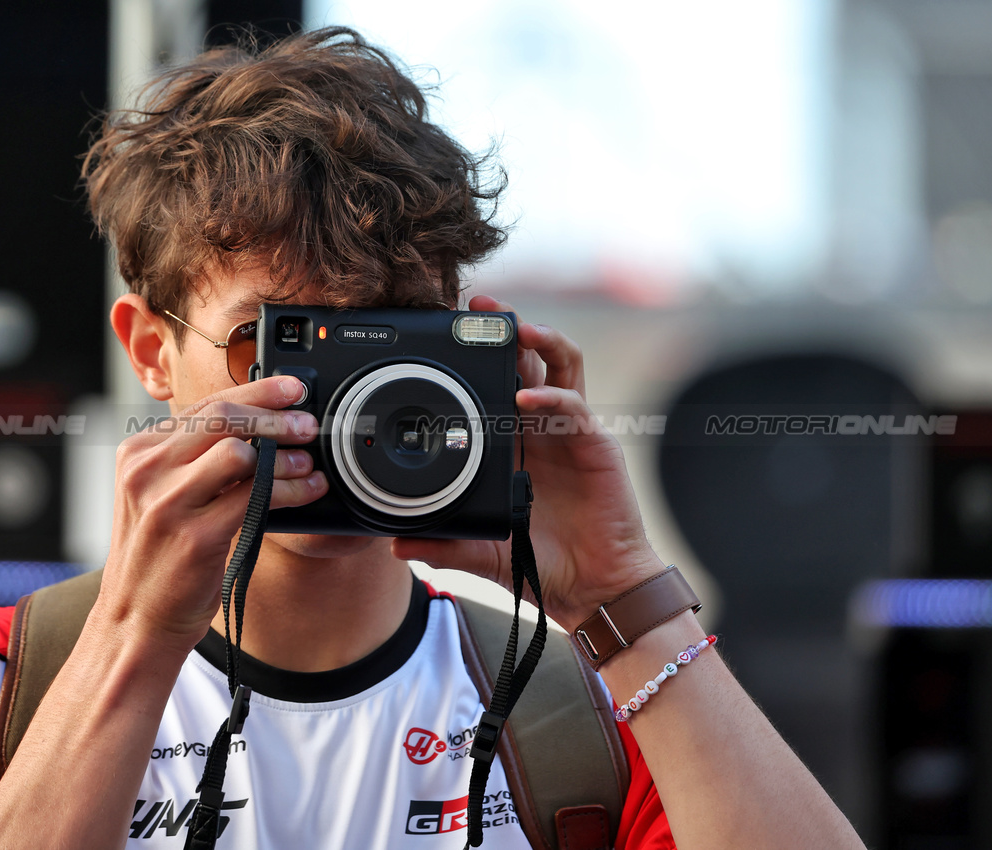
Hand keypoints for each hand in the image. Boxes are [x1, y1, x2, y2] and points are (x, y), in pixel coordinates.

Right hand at [94, 376, 327, 651]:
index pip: (204, 406)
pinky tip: (308, 491)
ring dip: (283, 457)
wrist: (136, 619)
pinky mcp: (194, 536)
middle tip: (308, 426)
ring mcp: (167, 503)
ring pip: (239, 452)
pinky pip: (254, 497)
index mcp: (138, 452)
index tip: (291, 390)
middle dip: (274, 418)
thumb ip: (197, 459)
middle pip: (223, 418)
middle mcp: (146, 470)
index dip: (256, 392)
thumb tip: (261, 426)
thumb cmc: (160, 557)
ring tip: (308, 465)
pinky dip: (290, 490)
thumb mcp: (165, 496)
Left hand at [391, 295, 664, 631]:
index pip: (498, 381)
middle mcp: (542, 427)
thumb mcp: (483, 553)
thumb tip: (395, 546)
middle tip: (477, 304)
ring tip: (516, 326)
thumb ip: (446, 544)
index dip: (478, 355)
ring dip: (541, 339)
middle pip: (530, 358)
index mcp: (515, 442)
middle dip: (508, 325)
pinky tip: (527, 396)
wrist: (594, 589)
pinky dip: (552, 396)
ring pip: (562, 365)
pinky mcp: (595, 446)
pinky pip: (576, 407)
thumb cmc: (545, 562)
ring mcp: (570, 432)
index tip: (446, 333)